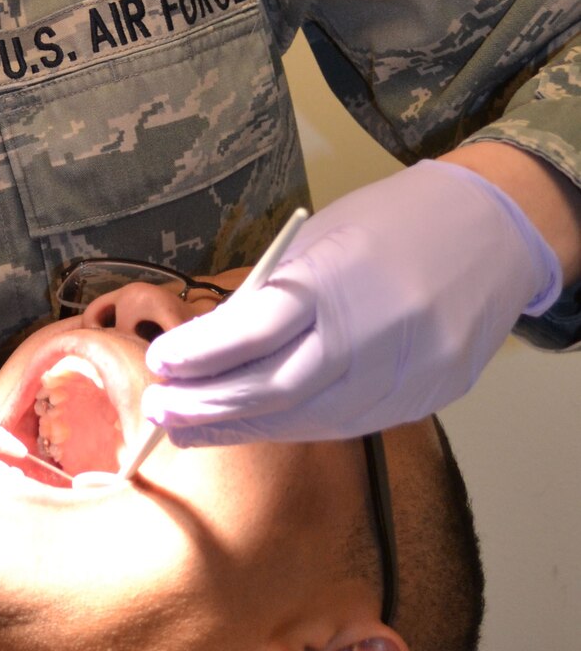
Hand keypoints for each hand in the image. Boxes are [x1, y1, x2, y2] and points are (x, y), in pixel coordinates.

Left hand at [143, 160, 561, 443]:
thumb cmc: (396, 223)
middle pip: (277, 389)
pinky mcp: (424, 398)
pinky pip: (348, 424)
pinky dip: (294, 426)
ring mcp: (405, 374)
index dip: (201, 355)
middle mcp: (374, 332)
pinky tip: (256, 424)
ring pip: (310, 419)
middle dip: (211, 406)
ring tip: (192, 426)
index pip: (255, 330)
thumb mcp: (321, 241)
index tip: (160, 366)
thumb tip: (209, 345)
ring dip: (244, 427)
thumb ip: (271, 294)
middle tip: (161, 410)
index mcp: (338, 278)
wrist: (491, 232)